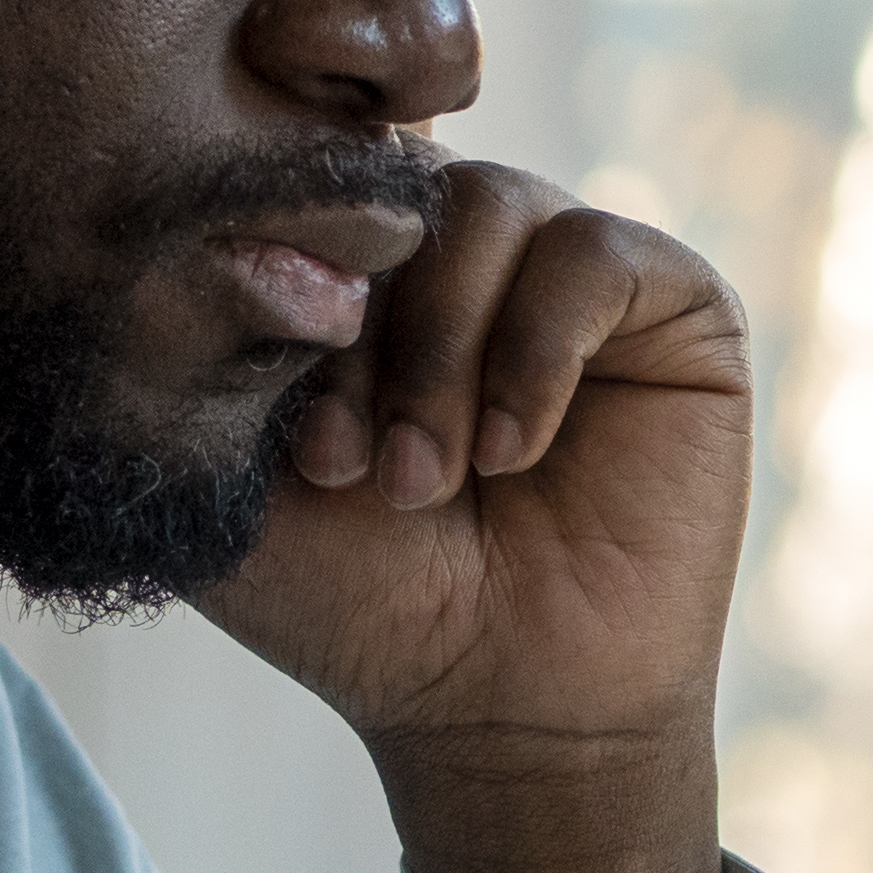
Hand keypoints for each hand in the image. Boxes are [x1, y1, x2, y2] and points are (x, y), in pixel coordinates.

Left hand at [190, 165, 748, 872]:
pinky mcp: (674, 302)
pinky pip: (593, 253)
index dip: (282, 259)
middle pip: (394, 180)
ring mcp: (569, 265)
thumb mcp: (230, 468)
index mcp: (362, 260)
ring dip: (439, 349)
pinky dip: (534, 353)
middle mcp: (465, 243)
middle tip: (338, 464)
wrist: (491, 706)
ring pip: (488, 202)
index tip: (269, 408)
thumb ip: (198, 338)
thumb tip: (212, 213)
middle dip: (355, 324)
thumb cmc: (356, 598)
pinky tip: (510, 453)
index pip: (310, 166)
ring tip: (424, 479)